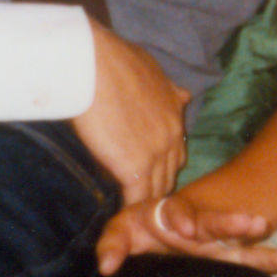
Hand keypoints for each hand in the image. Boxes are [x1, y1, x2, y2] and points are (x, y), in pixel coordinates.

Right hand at [72, 21, 189, 204]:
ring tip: (131, 215)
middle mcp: (172, 133)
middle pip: (170, 172)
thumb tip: (184, 94)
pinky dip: (128, 210)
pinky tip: (119, 218)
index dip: (161, 161)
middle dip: (156, 183)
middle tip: (138, 193)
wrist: (93, 62)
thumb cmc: (111, 58)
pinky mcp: (134, 168)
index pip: (175, 149)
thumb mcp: (150, 68)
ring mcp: (156, 153)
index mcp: (175, 110)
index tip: (146, 168)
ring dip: (144, 200)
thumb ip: (168, 88)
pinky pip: (136, 199)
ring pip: (156, 189)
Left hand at [95, 194, 276, 276]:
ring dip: (256, 241)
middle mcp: (198, 227)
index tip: (185, 227)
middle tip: (254, 221)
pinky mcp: (225, 259)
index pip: (178, 212)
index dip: (182, 217)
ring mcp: (214, 243)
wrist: (154, 230)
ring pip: (237, 241)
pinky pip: (250, 258)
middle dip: (231, 223)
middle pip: (215, 223)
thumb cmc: (139, 229)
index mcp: (172, 215)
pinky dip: (271, 260)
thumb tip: (106, 265)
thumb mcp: (122, 231)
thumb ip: (113, 243)